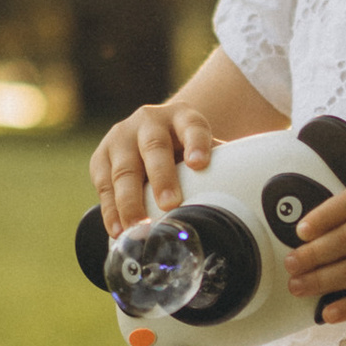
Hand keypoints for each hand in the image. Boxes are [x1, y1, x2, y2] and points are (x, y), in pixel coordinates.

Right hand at [89, 103, 215, 235]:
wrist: (149, 136)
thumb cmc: (183, 150)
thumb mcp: (201, 149)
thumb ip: (218, 167)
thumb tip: (244, 200)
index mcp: (181, 117)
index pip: (192, 126)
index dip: (196, 144)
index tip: (199, 164)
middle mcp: (149, 121)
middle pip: (154, 148)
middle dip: (161, 177)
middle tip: (169, 204)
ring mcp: (121, 137)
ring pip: (124, 169)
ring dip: (130, 201)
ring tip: (139, 226)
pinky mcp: (101, 157)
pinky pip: (104, 185)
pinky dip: (110, 210)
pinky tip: (118, 228)